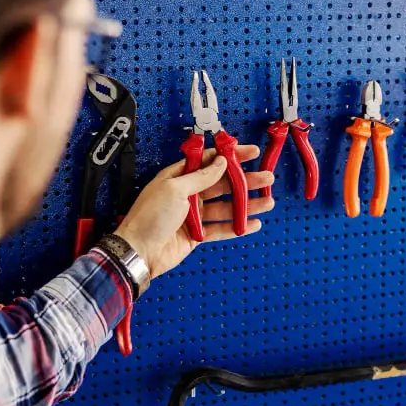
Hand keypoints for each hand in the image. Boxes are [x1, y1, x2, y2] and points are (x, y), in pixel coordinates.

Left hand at [114, 145, 274, 278]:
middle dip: (245, 181)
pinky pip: (221, 228)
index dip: (230, 156)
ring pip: (225, 206)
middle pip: (222, 184)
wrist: (139, 252)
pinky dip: (237, 226)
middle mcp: (187, 194)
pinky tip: (252, 224)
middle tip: (266, 177)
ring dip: (246, 204)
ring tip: (267, 201)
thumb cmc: (149, 218)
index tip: (250, 152)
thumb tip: (219, 162)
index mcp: (178, 177)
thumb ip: (200, 176)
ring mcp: (193, 215)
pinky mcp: (197, 235)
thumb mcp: (175, 189)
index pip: (209, 161)